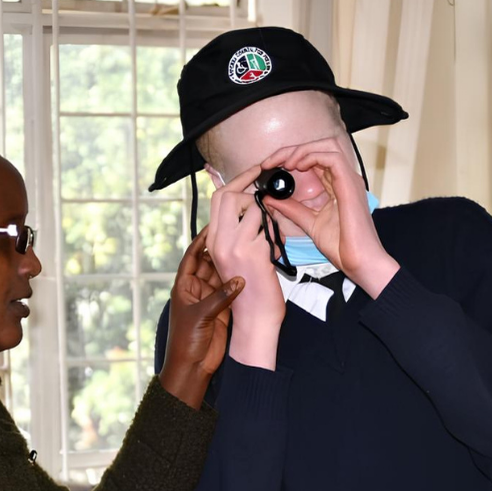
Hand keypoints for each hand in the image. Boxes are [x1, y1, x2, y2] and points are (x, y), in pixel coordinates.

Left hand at [160, 228, 242, 407]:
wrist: (193, 367)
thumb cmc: (186, 341)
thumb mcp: (201, 316)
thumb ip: (220, 297)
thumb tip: (239, 280)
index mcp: (184, 286)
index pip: (193, 257)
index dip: (202, 242)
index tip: (214, 227)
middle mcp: (197, 289)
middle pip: (210, 264)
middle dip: (222, 251)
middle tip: (237, 236)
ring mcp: (210, 299)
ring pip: (223, 277)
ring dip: (232, 267)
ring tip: (246, 251)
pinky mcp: (223, 310)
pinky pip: (231, 292)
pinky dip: (239, 284)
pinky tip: (250, 273)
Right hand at [207, 163, 283, 368]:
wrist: (255, 318)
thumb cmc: (251, 289)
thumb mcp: (236, 257)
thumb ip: (238, 231)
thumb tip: (249, 204)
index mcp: (213, 241)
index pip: (218, 198)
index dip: (236, 181)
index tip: (254, 172)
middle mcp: (219, 241)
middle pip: (228, 195)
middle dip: (250, 187)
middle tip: (267, 189)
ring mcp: (234, 246)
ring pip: (253, 208)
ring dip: (269, 215)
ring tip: (273, 235)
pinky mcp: (252, 252)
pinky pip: (268, 226)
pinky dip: (277, 232)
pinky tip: (277, 248)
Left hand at [259, 139, 397, 294]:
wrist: (359, 261)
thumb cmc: (342, 246)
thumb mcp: (310, 223)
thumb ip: (292, 209)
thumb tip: (271, 198)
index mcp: (335, 186)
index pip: (313, 160)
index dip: (290, 158)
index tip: (270, 168)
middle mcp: (343, 178)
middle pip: (319, 147)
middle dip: (293, 150)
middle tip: (271, 162)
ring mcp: (348, 179)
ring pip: (326, 146)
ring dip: (301, 150)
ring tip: (284, 162)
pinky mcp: (350, 183)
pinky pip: (332, 157)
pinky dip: (312, 156)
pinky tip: (297, 166)